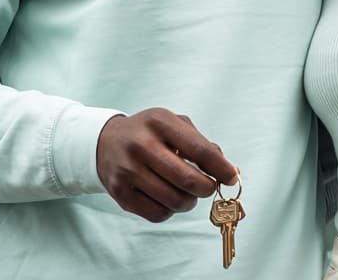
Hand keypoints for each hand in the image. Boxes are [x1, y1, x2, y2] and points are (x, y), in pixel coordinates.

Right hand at [95, 108, 237, 221]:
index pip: (199, 149)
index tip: (232, 178)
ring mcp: (128, 170)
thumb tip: (232, 172)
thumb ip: (203, 145)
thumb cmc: (150, 134)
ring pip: (174, 201)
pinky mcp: (120, 193)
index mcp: (159, 122)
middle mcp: (141, 145)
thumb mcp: (175, 126)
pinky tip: (167, 198)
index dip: (221, 168)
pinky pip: (157, 214)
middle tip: (208, 187)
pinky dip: (170, 211)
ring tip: (187, 193)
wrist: (105, 142)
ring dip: (189, 202)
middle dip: (207, 188)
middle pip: (187, 179)